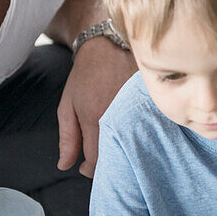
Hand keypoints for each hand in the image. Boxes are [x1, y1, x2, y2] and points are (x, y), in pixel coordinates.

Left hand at [57, 37, 135, 176]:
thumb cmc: (85, 77)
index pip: (96, 162)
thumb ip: (67, 138)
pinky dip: (139, 136)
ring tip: (115, 145)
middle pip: (117, 158)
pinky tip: (132, 133)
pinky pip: (147, 131)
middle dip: (107, 164)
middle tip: (99, 157)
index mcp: (96, 119)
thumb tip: (65, 166)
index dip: (88, 170)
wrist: (108, 45)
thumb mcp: (68, 106)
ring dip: (124, 151)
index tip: (84, 167)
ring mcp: (138, 111)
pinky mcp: (151, 105)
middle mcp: (119, 117)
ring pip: (134, 146)